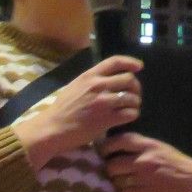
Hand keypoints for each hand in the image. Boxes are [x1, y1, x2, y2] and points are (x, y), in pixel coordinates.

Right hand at [13, 55, 142, 166]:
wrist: (53, 129)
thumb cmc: (61, 110)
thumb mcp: (74, 87)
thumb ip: (90, 82)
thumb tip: (107, 80)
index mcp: (89, 76)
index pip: (115, 62)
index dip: (130, 62)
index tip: (139, 67)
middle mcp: (98, 86)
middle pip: (129, 79)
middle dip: (135, 87)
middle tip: (133, 95)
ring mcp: (103, 102)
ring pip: (132, 97)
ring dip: (135, 103)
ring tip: (130, 108)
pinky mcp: (106, 119)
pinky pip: (130, 114)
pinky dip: (132, 115)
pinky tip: (126, 118)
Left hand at [97, 133, 191, 191]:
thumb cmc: (176, 164)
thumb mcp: (160, 147)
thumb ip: (141, 146)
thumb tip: (118, 146)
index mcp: (148, 145)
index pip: (119, 141)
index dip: (106, 147)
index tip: (103, 152)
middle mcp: (143, 160)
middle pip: (112, 165)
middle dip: (110, 170)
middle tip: (114, 173)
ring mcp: (143, 178)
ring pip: (116, 181)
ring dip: (117, 184)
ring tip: (125, 184)